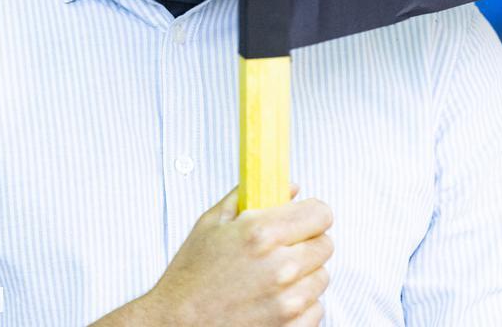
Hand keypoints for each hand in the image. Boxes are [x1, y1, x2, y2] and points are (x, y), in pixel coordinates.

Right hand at [139, 183, 333, 325]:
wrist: (177, 325)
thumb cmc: (191, 276)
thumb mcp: (212, 223)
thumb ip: (251, 196)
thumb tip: (290, 187)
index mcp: (262, 233)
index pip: (320, 213)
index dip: (313, 212)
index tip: (305, 216)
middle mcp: (281, 267)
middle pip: (325, 244)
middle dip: (308, 241)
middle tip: (286, 246)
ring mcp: (288, 302)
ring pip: (322, 277)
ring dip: (306, 273)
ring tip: (276, 275)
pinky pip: (317, 308)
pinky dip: (302, 303)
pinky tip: (276, 299)